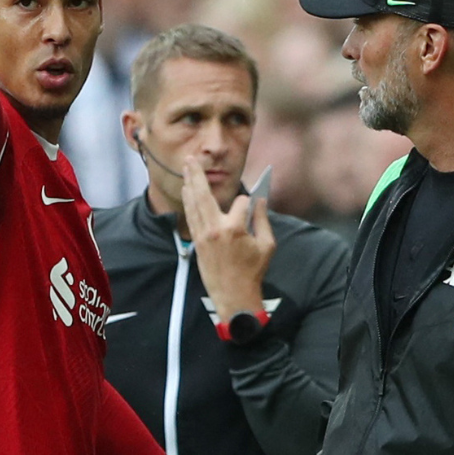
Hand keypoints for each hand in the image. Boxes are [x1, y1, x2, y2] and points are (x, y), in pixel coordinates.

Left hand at [180, 157, 275, 321]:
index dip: (250, 203)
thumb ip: (262, 220)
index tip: (253, 207)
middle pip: (205, 194)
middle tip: (192, 158)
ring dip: (190, 184)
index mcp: (235, 229)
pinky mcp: (197, 242)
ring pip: (194, 203)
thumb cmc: (253, 273)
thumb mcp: (267, 246)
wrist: (233, 297)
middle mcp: (215, 228)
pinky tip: (187, 190)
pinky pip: (191, 216)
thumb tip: (260, 200)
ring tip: (186, 167)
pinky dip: (189, 202)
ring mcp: (203, 235)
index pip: (242, 202)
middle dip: (198, 174)